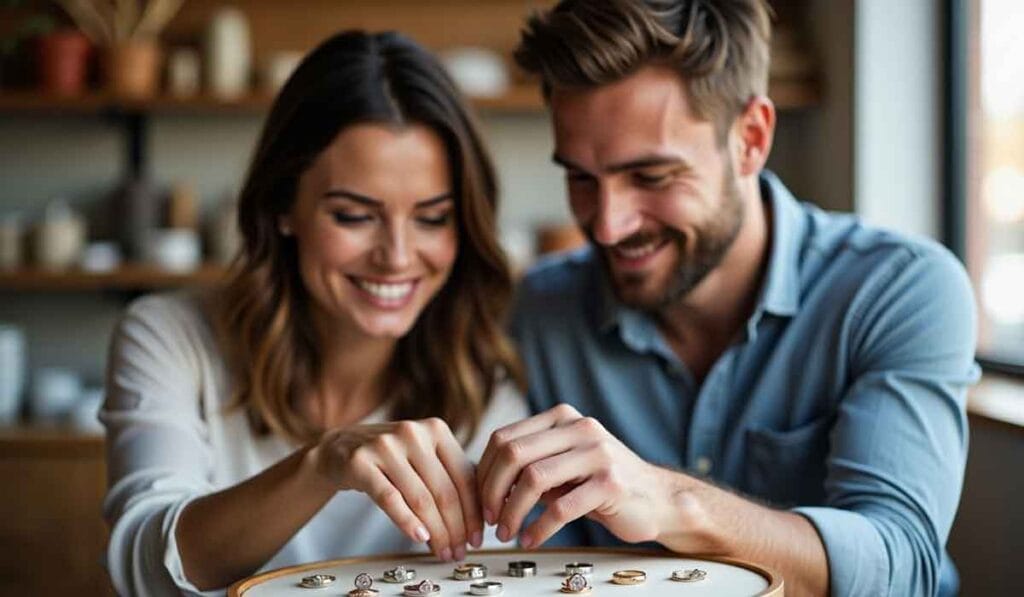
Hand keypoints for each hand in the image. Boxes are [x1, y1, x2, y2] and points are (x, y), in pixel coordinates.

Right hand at [315, 418, 482, 560]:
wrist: (340, 448)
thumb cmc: (390, 458)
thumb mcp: (423, 456)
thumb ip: (449, 478)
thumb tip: (476, 522)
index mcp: (436, 429)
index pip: (464, 477)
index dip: (473, 512)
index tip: (477, 538)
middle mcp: (413, 433)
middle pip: (444, 491)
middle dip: (455, 528)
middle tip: (459, 551)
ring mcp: (385, 446)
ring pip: (420, 498)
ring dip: (435, 531)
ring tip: (442, 550)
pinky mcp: (361, 462)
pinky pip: (389, 498)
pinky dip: (407, 521)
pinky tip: (420, 538)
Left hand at [476, 404, 673, 548]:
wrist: (657, 498)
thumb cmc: (602, 484)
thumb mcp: (564, 465)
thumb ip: (530, 465)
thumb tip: (484, 483)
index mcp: (563, 417)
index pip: (506, 437)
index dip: (485, 471)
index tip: (480, 500)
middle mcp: (579, 427)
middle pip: (514, 453)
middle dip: (492, 490)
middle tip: (488, 519)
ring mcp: (597, 453)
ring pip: (533, 478)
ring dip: (512, 511)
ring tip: (506, 532)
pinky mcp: (610, 483)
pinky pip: (561, 508)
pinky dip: (539, 528)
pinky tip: (531, 540)